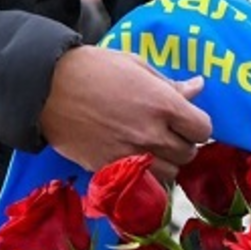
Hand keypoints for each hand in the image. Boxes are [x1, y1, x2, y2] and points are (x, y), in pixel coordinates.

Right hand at [39, 46, 211, 178]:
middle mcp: (151, 134)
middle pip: (188, 154)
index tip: (187, 120)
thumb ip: (170, 84)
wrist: (48, 88)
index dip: (197, 125)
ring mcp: (130, 155)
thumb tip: (198, 87)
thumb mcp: (137, 66)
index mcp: (162, 104)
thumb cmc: (93, 69)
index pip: (203, 129)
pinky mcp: (109, 170)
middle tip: (169, 132)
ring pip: (169, 174)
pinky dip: (144, 175)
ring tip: (152, 147)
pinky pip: (141, 183)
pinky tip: (134, 159)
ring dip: (166, 162)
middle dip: (183, 143)